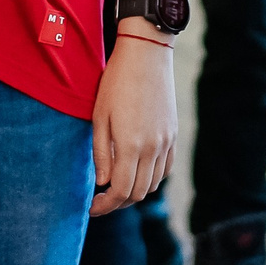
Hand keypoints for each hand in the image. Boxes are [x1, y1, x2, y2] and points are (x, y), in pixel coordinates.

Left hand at [89, 29, 176, 216]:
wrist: (146, 56)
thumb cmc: (116, 82)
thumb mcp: (99, 116)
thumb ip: (101, 153)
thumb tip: (103, 184)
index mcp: (130, 144)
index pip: (121, 191)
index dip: (106, 205)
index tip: (92, 207)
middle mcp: (152, 148)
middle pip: (138, 193)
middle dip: (118, 202)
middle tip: (101, 200)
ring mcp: (166, 142)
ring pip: (153, 183)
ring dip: (135, 191)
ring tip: (116, 185)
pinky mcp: (173, 135)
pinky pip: (165, 169)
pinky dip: (151, 178)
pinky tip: (136, 172)